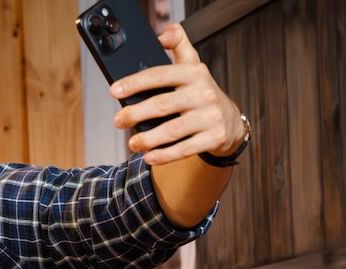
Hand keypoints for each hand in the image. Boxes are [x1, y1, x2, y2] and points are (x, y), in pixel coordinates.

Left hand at [111, 23, 247, 164]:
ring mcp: (210, 117)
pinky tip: (149, 157)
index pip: (160, 75)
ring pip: (173, 130)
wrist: (231, 121)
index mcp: (194, 72)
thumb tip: (163, 34)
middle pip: (163, 105)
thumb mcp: (193, 65)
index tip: (114, 91)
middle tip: (118, 121)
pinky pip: (185, 148)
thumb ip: (179, 44)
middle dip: (136, 113)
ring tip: (133, 143)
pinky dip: (165, 155)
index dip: (135, 83)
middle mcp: (204, 93)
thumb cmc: (201, 92)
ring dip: (148, 139)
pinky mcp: (214, 138)